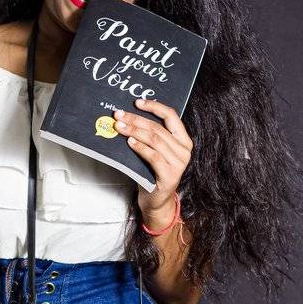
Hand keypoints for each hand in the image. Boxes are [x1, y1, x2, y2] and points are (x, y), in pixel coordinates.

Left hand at [112, 97, 191, 228]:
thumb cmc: (152, 173)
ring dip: (134, 131)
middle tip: (119, 115)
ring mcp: (179, 164)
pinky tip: (129, 142)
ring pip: (155, 140)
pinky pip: (153, 156)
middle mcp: (184, 151)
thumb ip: (150, 136)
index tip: (136, 102)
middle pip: (158, 128)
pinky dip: (140, 147)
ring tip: (119, 127)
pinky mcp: (170, 176)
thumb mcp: (154, 151)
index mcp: (183, 140)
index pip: (171, 116)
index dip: (154, 106)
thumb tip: (128, 116)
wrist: (156, 201)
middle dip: (136, 119)